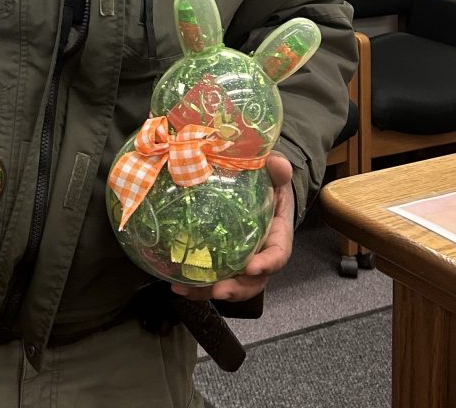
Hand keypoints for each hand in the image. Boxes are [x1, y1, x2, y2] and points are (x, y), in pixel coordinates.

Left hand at [170, 153, 294, 302]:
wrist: (261, 191)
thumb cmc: (270, 185)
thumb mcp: (276, 174)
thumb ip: (278, 169)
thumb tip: (279, 164)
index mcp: (277, 237)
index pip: (277, 255)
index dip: (266, 264)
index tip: (252, 268)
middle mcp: (261, 255)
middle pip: (252, 281)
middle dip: (235, 289)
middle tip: (218, 290)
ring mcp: (241, 261)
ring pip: (230, 284)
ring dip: (208, 292)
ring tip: (186, 290)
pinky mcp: (224, 261)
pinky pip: (212, 277)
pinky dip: (196, 284)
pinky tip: (176, 284)